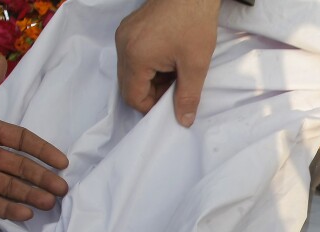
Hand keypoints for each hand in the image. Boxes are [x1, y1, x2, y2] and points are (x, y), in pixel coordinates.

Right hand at [115, 0, 220, 126]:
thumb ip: (188, 96)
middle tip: (176, 88)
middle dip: (152, 93)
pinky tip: (169, 59)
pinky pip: (133, 56)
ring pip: (132, 71)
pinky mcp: (130, 28)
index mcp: (135, 56)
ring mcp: (124, 34)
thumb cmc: (194, 22)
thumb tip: (184, 121)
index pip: (132, 96)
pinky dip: (149, 64)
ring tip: (175, 72)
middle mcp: (123, 45)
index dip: (151, 108)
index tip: (171, 106)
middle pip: (129, 84)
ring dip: (151, 79)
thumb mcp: (195, 65)